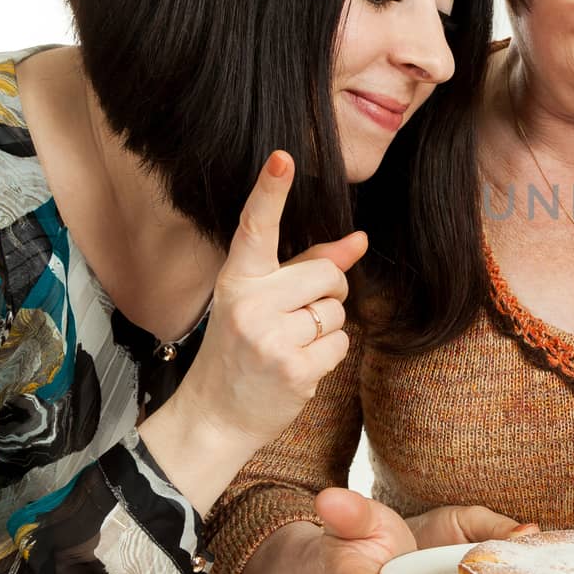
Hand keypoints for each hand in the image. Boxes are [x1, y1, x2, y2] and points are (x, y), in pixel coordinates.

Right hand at [170, 151, 366, 449]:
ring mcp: (271, 338)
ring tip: (288, 346)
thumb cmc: (240, 349)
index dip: (271, 191)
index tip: (283, 157)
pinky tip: (296, 367)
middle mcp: (250, 304)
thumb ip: (309, 266)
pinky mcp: (294, 369)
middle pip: (327, 274)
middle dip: (329, 293)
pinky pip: (341, 344)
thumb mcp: (260, 301)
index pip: (256, 228)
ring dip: (326, 328)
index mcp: (237, 279)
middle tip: (298, 316)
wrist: (213, 415)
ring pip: (337, 312)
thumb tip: (360, 239)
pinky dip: (328, 355)